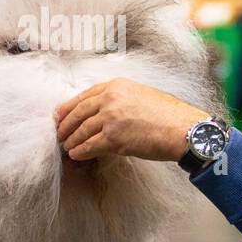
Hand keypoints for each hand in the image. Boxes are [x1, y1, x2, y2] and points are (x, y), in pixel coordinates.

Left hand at [55, 78, 209, 161]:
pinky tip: (76, 155)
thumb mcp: (141, 95)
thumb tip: (103, 112)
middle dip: (65, 125)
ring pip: (81, 130)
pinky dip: (80, 152)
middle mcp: (110, 98)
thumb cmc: (168, 115)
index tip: (60, 116)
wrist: (183, 128)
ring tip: (66, 147)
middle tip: (59, 134)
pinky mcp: (113, 137)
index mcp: (116, 85)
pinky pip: (89, 146)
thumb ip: (120, 99)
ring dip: (71, 141)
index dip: (69, 108)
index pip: (84, 96)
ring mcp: (111, 117)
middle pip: (78, 112)